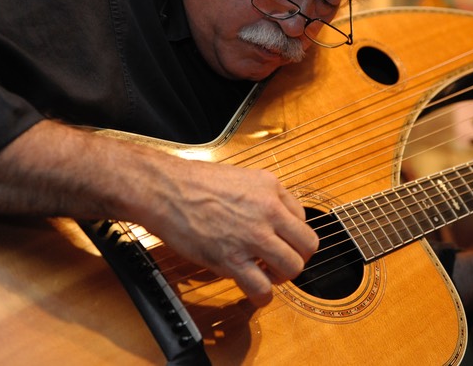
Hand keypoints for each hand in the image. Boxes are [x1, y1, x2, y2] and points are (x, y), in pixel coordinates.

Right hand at [139, 156, 319, 307]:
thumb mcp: (239, 176)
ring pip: (292, 267)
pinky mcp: (232, 259)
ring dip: (282, 277)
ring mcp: (253, 236)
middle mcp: (268, 210)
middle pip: (308, 244)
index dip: (291, 234)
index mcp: (271, 187)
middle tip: (280, 262)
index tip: (278, 240)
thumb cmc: (193, 182)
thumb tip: (270, 217)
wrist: (165, 189)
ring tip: (267, 275)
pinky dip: (262, 296)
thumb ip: (260, 196)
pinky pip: (262, 288)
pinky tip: (254, 291)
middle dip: (297, 257)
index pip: (302, 218)